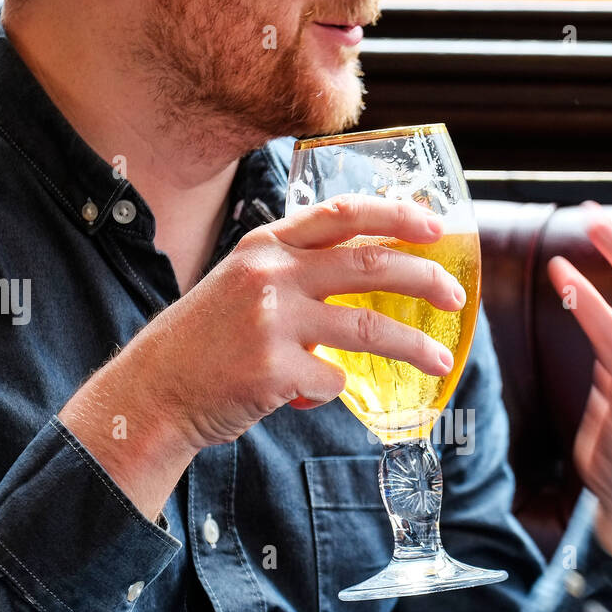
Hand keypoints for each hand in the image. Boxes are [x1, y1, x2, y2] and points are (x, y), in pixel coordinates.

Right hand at [59, 194, 464, 517]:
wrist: (154, 393)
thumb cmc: (205, 343)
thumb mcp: (242, 285)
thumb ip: (295, 273)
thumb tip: (367, 278)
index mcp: (265, 245)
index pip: (342, 215)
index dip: (396, 215)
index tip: (436, 227)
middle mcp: (270, 273)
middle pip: (371, 264)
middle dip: (425, 278)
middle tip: (456, 297)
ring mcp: (272, 321)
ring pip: (369, 327)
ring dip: (414, 346)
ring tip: (439, 363)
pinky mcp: (274, 371)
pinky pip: (333, 381)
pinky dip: (330, 392)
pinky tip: (304, 396)